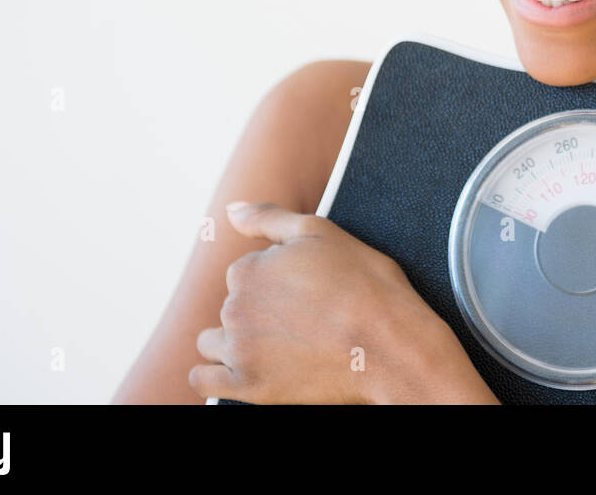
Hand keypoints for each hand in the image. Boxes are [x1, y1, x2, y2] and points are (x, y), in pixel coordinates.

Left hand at [189, 201, 499, 403]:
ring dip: (235, 343)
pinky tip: (241, 371)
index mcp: (248, 269)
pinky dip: (216, 377)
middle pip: (235, 307)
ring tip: (279, 348)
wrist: (391, 344)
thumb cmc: (365, 284)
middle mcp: (235, 307)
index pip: (247, 273)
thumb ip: (267, 218)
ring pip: (214, 343)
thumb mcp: (320, 232)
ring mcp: (240, 349)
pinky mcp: (249, 386)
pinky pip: (205, 381)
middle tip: (305, 321)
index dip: (277, 282)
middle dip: (261, 312)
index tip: (307, 293)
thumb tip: (231, 210)